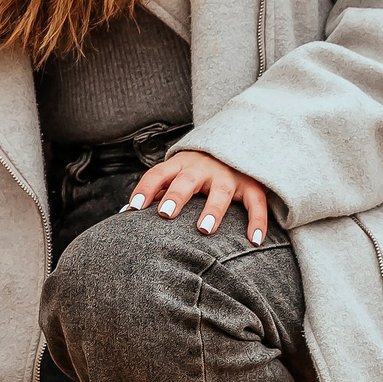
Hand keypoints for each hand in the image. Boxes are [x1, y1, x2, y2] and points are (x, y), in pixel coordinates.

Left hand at [127, 149, 270, 245]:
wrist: (236, 141)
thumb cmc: (195, 168)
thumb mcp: (176, 172)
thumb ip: (157, 190)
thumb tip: (125, 214)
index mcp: (180, 164)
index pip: (157, 173)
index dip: (144, 189)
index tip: (132, 208)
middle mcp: (203, 167)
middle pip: (187, 180)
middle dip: (176, 195)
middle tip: (165, 213)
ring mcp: (228, 175)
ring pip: (221, 192)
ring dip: (212, 209)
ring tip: (203, 229)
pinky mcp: (251, 184)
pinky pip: (256, 203)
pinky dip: (257, 221)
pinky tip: (253, 240)